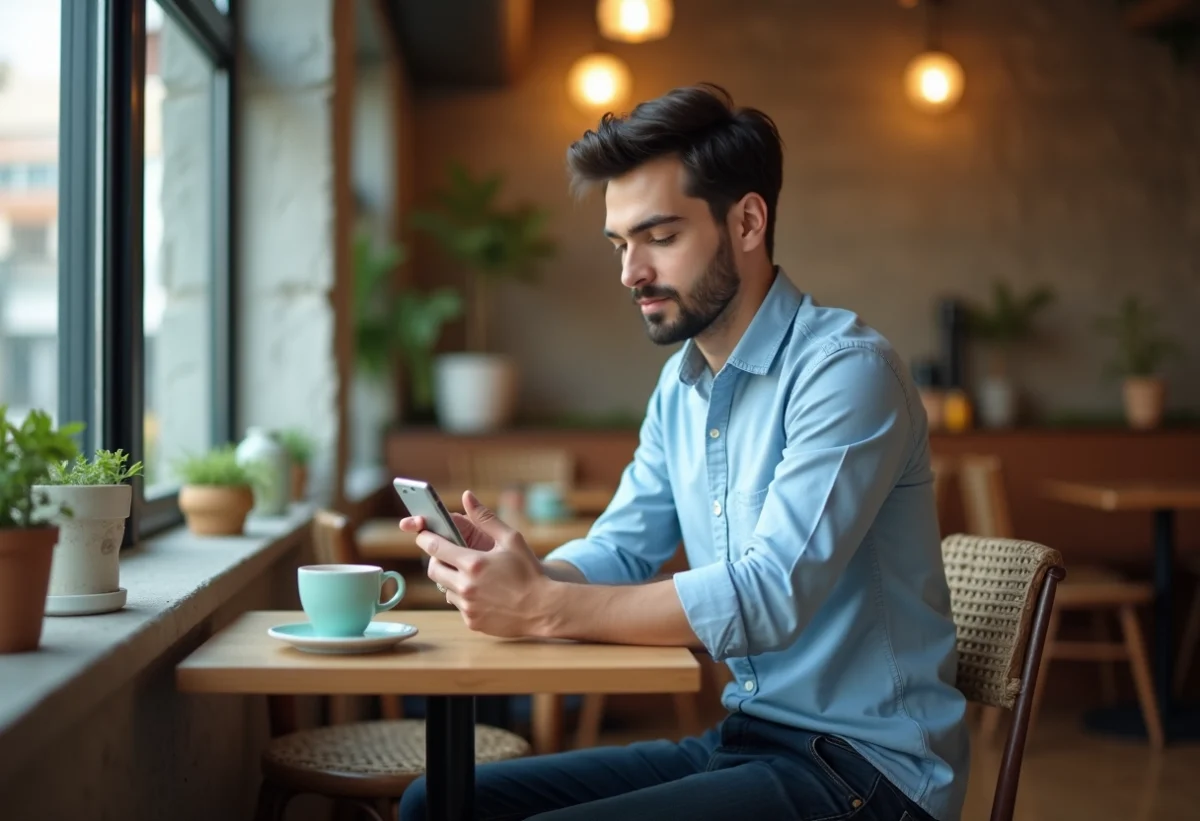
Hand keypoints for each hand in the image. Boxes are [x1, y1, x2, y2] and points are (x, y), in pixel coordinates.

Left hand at [410, 491, 553, 637]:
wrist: (543, 609)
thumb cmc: (529, 572)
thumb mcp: (511, 539)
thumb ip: (486, 518)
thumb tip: (467, 496)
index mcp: (473, 563)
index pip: (435, 547)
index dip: (425, 538)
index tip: (423, 534)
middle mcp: (466, 586)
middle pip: (433, 570)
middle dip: (436, 560)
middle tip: (449, 555)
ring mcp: (467, 606)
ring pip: (445, 589)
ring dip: (452, 579)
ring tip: (473, 575)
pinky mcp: (471, 622)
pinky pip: (459, 606)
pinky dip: (465, 598)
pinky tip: (485, 593)